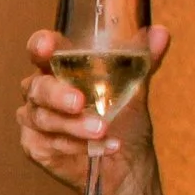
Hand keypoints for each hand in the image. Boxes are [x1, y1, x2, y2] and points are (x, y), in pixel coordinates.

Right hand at [15, 24, 171, 194]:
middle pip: (37, 87)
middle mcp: (41, 91)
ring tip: (102, 130)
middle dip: (58, 94)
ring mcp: (35, 118)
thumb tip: (160, 33)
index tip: (46, 48)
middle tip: (80, 102)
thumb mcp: (136, 87)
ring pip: (44, 118)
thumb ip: (144, 60)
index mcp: (59, 68)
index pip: (40, 51)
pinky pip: (49, 142)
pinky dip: (75, 144)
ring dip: (74, 125)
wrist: (126, 161)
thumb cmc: (124, 119)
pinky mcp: (35, 145)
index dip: (40, 46)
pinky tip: (100, 146)